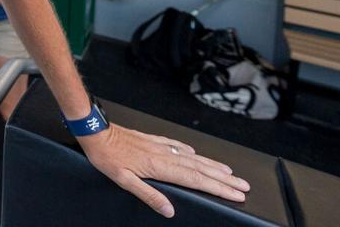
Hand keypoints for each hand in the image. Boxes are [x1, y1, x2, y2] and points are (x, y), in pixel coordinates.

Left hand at [78, 123, 249, 217]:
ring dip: (212, 166)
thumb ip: (148, 195)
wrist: (96, 131)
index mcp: (160, 167)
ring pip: (193, 157)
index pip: (196, 180)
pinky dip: (190, 151)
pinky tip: (195, 153)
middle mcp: (164, 155)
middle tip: (243, 185)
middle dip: (224, 179)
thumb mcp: (124, 180)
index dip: (218, 188)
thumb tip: (168, 210)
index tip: (235, 194)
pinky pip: (177, 146)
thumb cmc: (106, 156)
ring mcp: (160, 146)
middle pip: (200, 169)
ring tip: (229, 172)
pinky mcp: (152, 140)